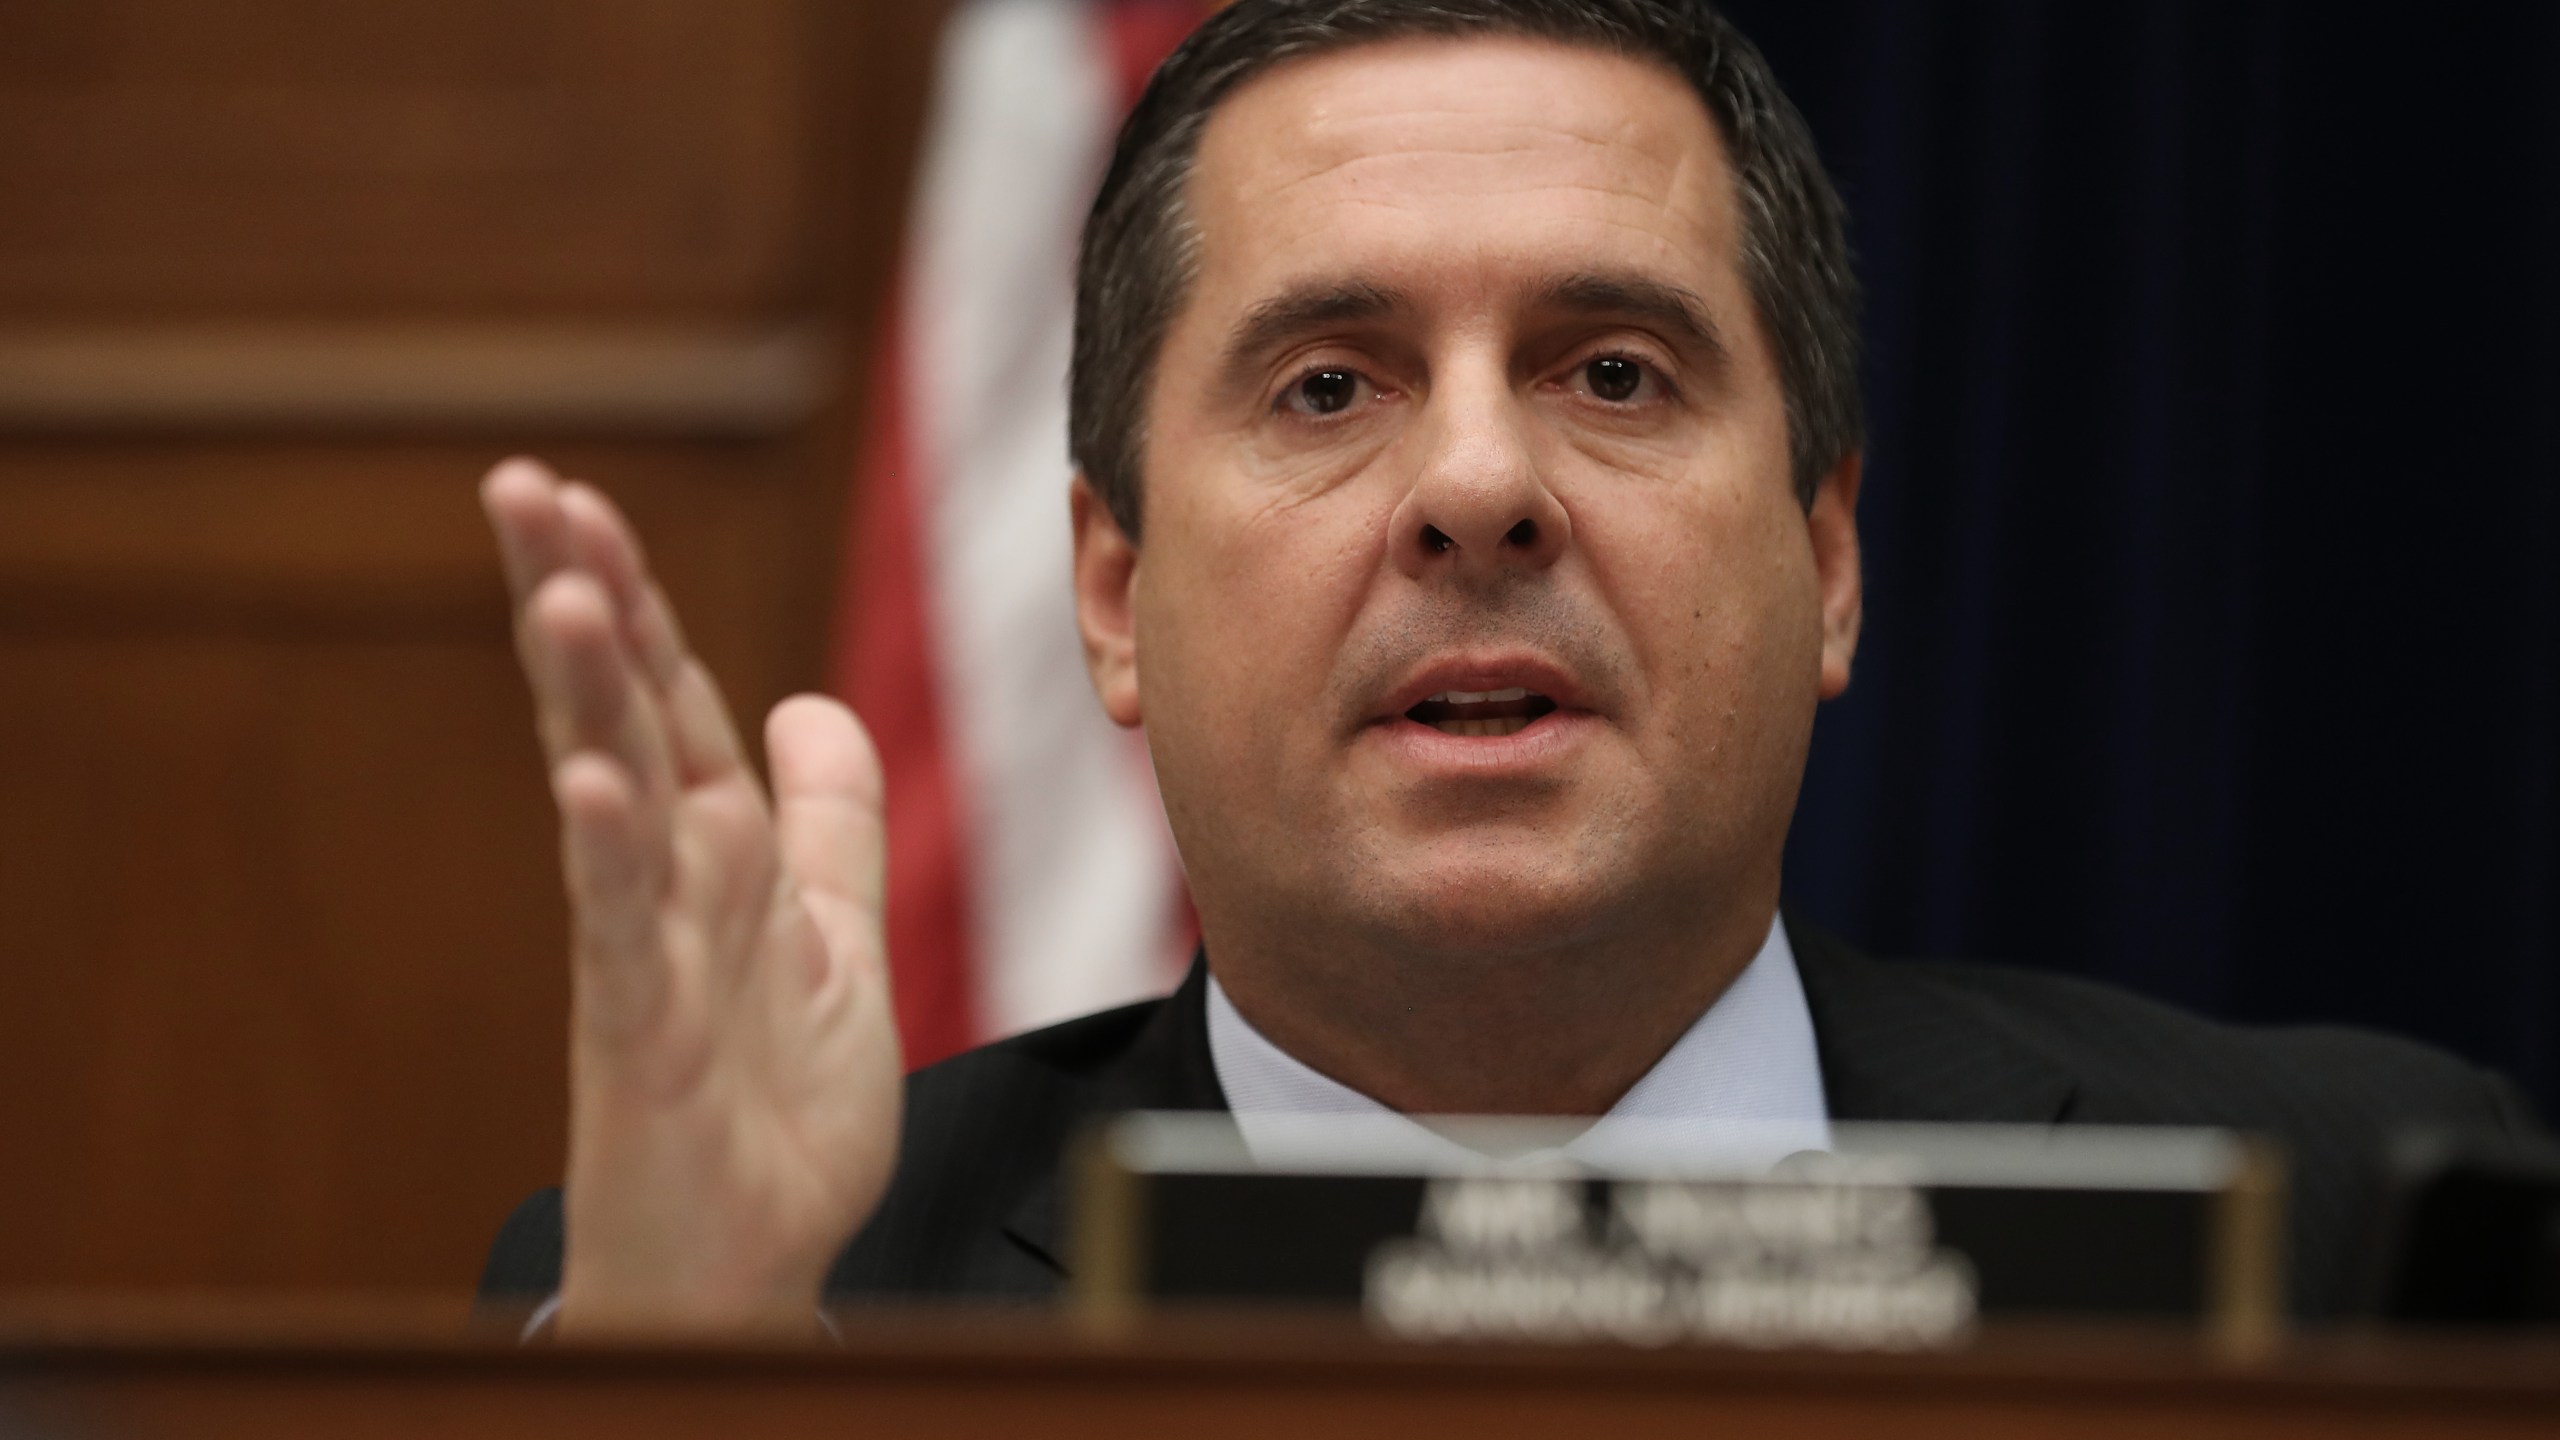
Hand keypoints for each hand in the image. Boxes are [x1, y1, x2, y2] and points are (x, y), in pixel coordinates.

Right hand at [481, 457, 901, 1334]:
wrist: (754, 1263)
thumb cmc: (776, 1110)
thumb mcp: (837, 939)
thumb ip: (828, 824)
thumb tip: (806, 703)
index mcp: (717, 851)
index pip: (671, 698)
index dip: (635, 600)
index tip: (582, 498)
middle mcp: (669, 882)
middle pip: (622, 715)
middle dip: (579, 600)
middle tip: (522, 487)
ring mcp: (646, 952)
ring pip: (611, 799)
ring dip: (585, 697)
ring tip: (558, 593)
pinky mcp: (642, 1035)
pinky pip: (624, 931)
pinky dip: (612, 854)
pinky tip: (593, 781)